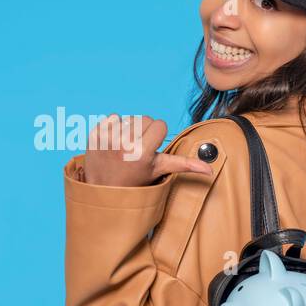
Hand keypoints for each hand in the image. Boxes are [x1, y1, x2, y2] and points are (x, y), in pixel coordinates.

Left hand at [82, 114, 213, 186]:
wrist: (104, 188)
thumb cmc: (135, 180)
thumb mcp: (159, 171)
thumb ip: (184, 166)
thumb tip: (210, 170)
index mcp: (142, 152)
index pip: (159, 124)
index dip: (157, 136)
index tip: (150, 149)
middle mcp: (124, 144)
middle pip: (145, 119)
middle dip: (144, 131)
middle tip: (137, 149)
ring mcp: (107, 138)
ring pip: (130, 118)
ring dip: (129, 129)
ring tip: (124, 147)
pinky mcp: (95, 134)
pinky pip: (113, 117)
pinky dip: (114, 127)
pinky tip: (113, 143)